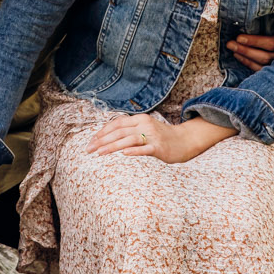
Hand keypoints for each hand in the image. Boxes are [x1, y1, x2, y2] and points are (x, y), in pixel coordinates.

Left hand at [89, 112, 234, 162]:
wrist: (184, 141)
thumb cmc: (161, 138)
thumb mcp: (144, 130)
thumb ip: (130, 131)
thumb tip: (108, 136)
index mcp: (139, 119)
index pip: (117, 124)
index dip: (103, 131)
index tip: (92, 141)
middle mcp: (145, 125)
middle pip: (119, 131)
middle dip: (102, 140)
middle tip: (89, 149)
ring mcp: (152, 136)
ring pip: (129, 140)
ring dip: (112, 146)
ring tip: (100, 153)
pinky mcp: (159, 147)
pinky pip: (144, 148)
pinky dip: (134, 150)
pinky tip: (124, 153)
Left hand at [228, 8, 273, 71]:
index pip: (271, 44)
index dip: (255, 41)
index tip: (239, 38)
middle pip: (265, 56)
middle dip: (246, 50)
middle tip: (230, 44)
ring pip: (262, 65)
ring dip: (245, 57)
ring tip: (233, 50)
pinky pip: (260, 70)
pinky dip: (248, 64)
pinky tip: (239, 56)